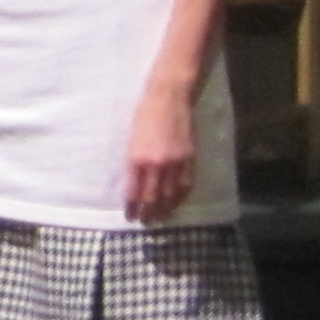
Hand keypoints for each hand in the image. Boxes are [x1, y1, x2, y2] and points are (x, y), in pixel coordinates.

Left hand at [123, 82, 198, 224]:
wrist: (169, 97)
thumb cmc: (144, 115)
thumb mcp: (131, 140)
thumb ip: (134, 163)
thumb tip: (134, 184)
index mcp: (136, 159)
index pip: (134, 192)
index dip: (132, 207)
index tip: (130, 216)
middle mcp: (156, 164)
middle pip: (152, 198)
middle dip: (147, 213)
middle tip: (143, 222)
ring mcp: (174, 162)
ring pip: (169, 195)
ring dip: (163, 209)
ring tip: (158, 218)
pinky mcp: (189, 158)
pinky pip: (185, 185)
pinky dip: (179, 197)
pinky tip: (175, 204)